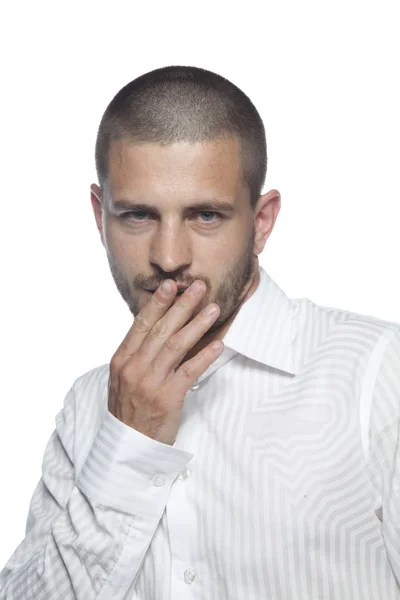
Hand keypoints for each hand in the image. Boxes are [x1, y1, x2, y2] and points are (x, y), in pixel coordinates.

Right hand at [108, 279, 223, 444]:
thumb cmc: (129, 410)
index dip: (158, 304)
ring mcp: (150, 383)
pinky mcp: (167, 398)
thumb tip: (155, 328)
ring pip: (177, 346)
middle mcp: (134, 368)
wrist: (127, 446)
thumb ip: (137, 354)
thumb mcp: (123, 379)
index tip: (171, 286)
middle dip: (182, 306)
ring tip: (213, 309)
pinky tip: (219, 344)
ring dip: (197, 325)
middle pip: (162, 329)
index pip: (142, 324)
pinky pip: (190, 371)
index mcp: (122, 359)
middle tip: (198, 287)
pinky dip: (205, 356)